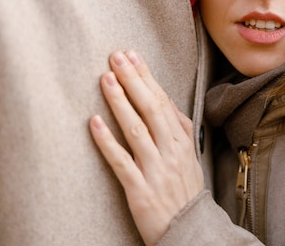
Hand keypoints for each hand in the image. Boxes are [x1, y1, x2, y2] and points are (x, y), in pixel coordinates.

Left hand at [89, 50, 204, 245]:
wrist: (190, 230)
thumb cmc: (186, 191)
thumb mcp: (190, 156)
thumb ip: (180, 130)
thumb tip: (168, 104)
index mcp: (182, 140)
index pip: (163, 100)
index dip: (147, 76)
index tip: (133, 55)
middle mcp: (171, 150)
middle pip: (151, 108)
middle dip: (133, 79)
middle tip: (116, 56)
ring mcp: (156, 169)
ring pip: (136, 129)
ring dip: (120, 102)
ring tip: (106, 78)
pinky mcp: (140, 189)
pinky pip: (121, 161)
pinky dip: (107, 141)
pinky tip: (94, 122)